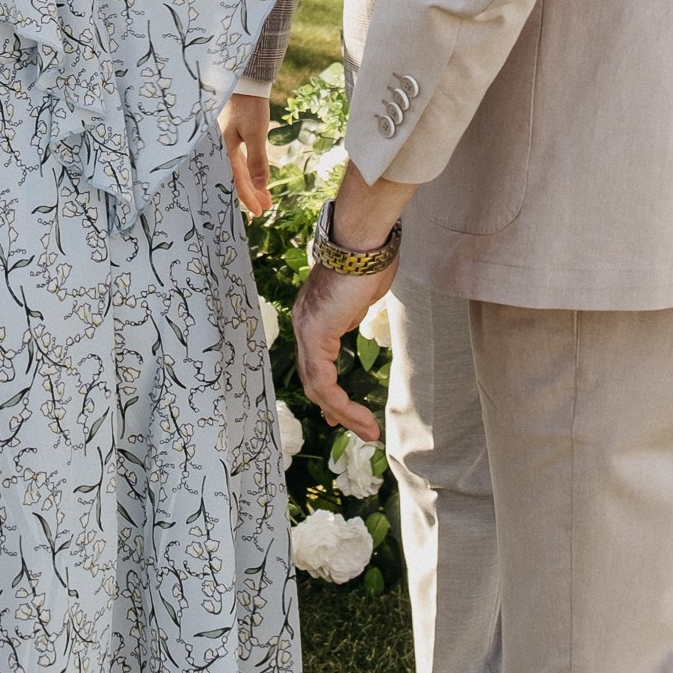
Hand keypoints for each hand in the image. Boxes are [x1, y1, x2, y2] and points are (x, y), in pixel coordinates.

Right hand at [222, 91, 270, 213]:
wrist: (245, 79)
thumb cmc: (249, 104)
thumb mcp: (255, 133)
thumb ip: (257, 160)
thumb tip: (261, 185)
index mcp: (223, 148)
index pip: (236, 180)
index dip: (248, 197)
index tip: (259, 212)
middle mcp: (222, 147)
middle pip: (236, 177)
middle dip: (251, 193)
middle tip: (265, 208)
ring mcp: (226, 141)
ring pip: (238, 169)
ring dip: (252, 183)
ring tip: (265, 196)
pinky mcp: (233, 134)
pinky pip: (240, 159)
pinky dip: (249, 169)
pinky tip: (257, 176)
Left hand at [292, 163, 411, 443]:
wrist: (365, 242)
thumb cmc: (369, 260)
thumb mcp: (359, 296)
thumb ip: (351, 313)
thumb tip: (352, 322)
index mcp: (313, 316)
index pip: (314, 364)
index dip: (326, 392)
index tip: (338, 412)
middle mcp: (303, 324)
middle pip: (313, 380)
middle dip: (336, 409)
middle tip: (359, 428)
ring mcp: (306, 330)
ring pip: (317, 387)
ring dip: (343, 413)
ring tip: (367, 431)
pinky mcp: (316, 335)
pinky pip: (325, 382)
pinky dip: (341, 404)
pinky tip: (360, 416)